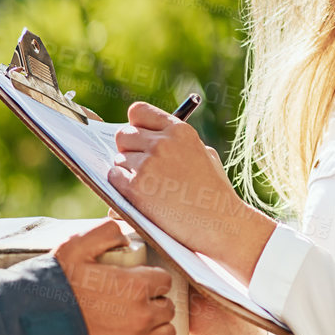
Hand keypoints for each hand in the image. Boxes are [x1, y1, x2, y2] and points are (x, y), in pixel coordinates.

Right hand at [53, 219, 176, 334]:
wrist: (34, 333)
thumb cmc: (54, 289)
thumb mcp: (74, 248)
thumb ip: (105, 232)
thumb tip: (125, 234)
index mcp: (135, 285)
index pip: (165, 281)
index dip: (151, 281)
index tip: (137, 285)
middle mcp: (142, 316)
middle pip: (168, 308)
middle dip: (153, 305)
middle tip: (131, 306)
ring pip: (167, 334)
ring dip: (154, 329)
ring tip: (132, 326)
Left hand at [108, 101, 276, 282]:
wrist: (220, 223)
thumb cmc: (214, 193)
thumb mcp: (204, 155)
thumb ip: (176, 142)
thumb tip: (147, 138)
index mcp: (179, 130)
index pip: (138, 112)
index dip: (136, 126)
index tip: (139, 138)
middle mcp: (162, 142)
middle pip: (123, 135)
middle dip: (128, 150)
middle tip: (141, 166)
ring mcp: (148, 164)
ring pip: (118, 159)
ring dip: (127, 171)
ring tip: (150, 186)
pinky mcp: (137, 187)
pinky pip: (114, 177)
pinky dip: (121, 186)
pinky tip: (140, 195)